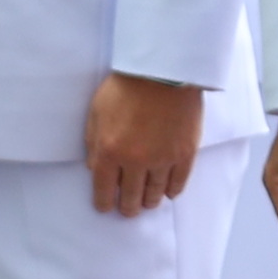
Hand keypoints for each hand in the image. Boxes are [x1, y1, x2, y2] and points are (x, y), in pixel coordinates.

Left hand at [85, 70, 202, 218]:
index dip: (103, 203)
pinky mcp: (184, 153)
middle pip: (130, 198)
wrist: (162, 68)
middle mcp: (135, 162)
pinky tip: (168, 192)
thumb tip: (94, 167)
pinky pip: (178, 183)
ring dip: (149, 201)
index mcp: (109, 152)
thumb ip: (93, 143)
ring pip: (155, 194)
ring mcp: (162, 159)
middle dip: (127, 207)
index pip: (103, 191)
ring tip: (147, 203)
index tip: (105, 207)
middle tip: (128, 209)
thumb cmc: (126, 85)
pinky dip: (172, 191)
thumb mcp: (96, 112)